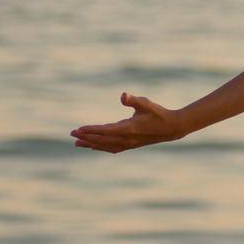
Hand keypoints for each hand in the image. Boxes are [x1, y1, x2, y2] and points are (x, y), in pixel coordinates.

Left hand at [70, 92, 185, 152]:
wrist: (171, 128)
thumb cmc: (158, 113)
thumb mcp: (146, 103)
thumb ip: (133, 100)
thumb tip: (123, 95)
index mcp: (129, 129)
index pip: (106, 131)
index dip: (91, 130)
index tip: (79, 129)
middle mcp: (127, 139)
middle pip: (102, 140)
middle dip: (86, 137)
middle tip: (72, 134)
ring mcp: (128, 144)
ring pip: (105, 146)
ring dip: (91, 144)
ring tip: (77, 143)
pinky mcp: (130, 145)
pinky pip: (111, 148)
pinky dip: (100, 148)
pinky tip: (93, 147)